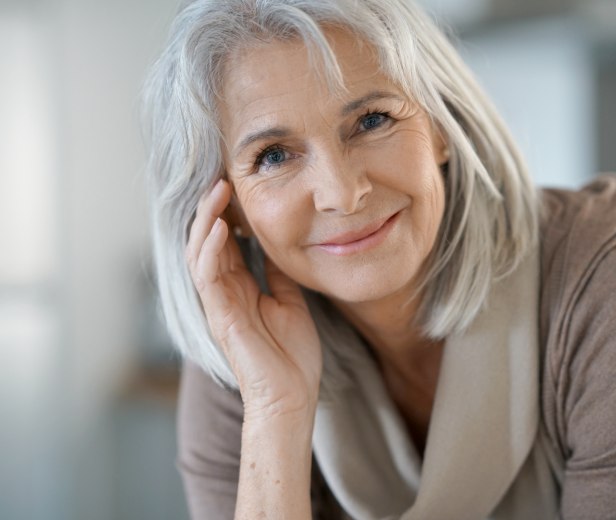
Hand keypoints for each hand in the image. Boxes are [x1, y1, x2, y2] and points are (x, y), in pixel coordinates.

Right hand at [186, 179, 321, 421]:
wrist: (292, 394)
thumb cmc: (292, 354)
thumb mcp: (290, 301)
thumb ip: (277, 275)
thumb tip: (276, 247)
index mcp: (240, 289)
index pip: (226, 243)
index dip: (228, 213)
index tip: (237, 185)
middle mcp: (224, 293)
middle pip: (208, 241)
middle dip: (212, 209)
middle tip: (222, 178)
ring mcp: (218, 303)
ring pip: (199, 253)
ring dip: (205, 220)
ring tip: (216, 191)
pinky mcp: (219, 315)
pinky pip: (207, 276)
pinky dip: (210, 249)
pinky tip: (219, 226)